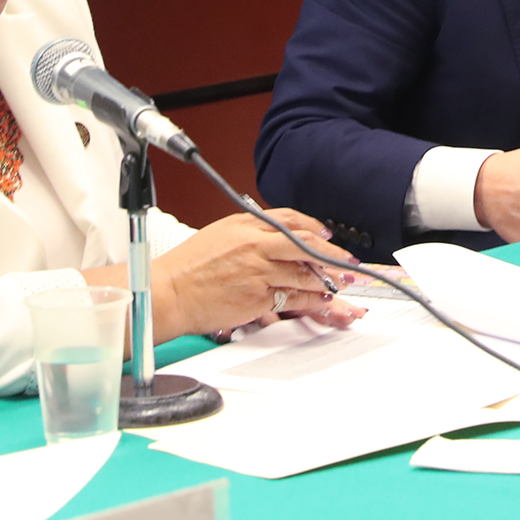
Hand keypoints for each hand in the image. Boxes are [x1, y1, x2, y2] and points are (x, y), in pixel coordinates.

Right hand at [87, 210, 357, 342]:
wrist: (170, 292)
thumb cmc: (189, 266)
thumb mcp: (220, 234)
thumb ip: (250, 232)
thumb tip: (276, 234)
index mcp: (246, 225)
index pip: (291, 220)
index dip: (315, 227)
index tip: (328, 235)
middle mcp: (256, 245)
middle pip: (306, 244)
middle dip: (333, 253)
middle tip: (349, 260)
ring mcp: (259, 272)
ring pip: (304, 273)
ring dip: (328, 279)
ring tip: (342, 283)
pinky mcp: (258, 297)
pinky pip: (294, 297)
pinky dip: (312, 299)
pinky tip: (323, 300)